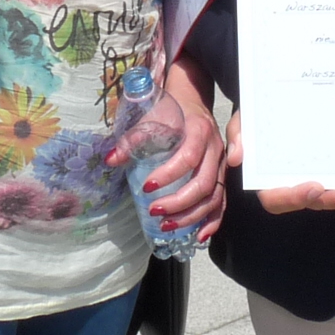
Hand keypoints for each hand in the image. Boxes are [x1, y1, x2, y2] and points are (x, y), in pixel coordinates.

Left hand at [117, 70, 226, 241]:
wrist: (193, 99)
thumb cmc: (171, 109)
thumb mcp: (151, 117)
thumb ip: (132, 139)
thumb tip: (111, 160)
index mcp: (199, 131)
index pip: (188, 158)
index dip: (169, 175)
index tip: (147, 187)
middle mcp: (215, 149)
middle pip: (204, 183)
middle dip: (179, 203)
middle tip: (154, 211)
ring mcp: (221, 163)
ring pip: (214, 196)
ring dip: (192, 216)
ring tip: (167, 226)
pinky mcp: (221, 174)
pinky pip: (222, 201)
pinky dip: (213, 220)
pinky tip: (200, 235)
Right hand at [214, 89, 334, 212]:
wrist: (268, 104)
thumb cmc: (253, 118)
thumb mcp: (241, 122)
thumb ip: (239, 136)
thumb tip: (238, 156)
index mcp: (265, 179)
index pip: (276, 198)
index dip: (294, 197)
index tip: (313, 187)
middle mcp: (289, 184)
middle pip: (311, 200)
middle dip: (333, 199)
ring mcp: (309, 178)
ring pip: (328, 196)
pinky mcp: (324, 169)